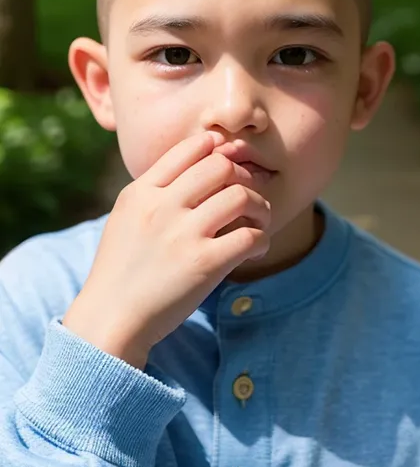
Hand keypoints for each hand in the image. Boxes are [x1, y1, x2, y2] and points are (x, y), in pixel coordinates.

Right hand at [62, 132, 270, 368]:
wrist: (111, 318)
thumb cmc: (121, 268)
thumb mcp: (126, 216)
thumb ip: (155, 190)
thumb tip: (195, 166)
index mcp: (142, 191)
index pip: (189, 149)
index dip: (217, 149)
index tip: (228, 162)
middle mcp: (162, 207)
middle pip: (221, 166)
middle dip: (243, 176)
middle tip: (247, 194)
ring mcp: (183, 234)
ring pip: (241, 196)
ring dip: (259, 206)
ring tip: (257, 220)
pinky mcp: (204, 264)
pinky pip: (250, 236)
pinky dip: (261, 239)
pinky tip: (255, 247)